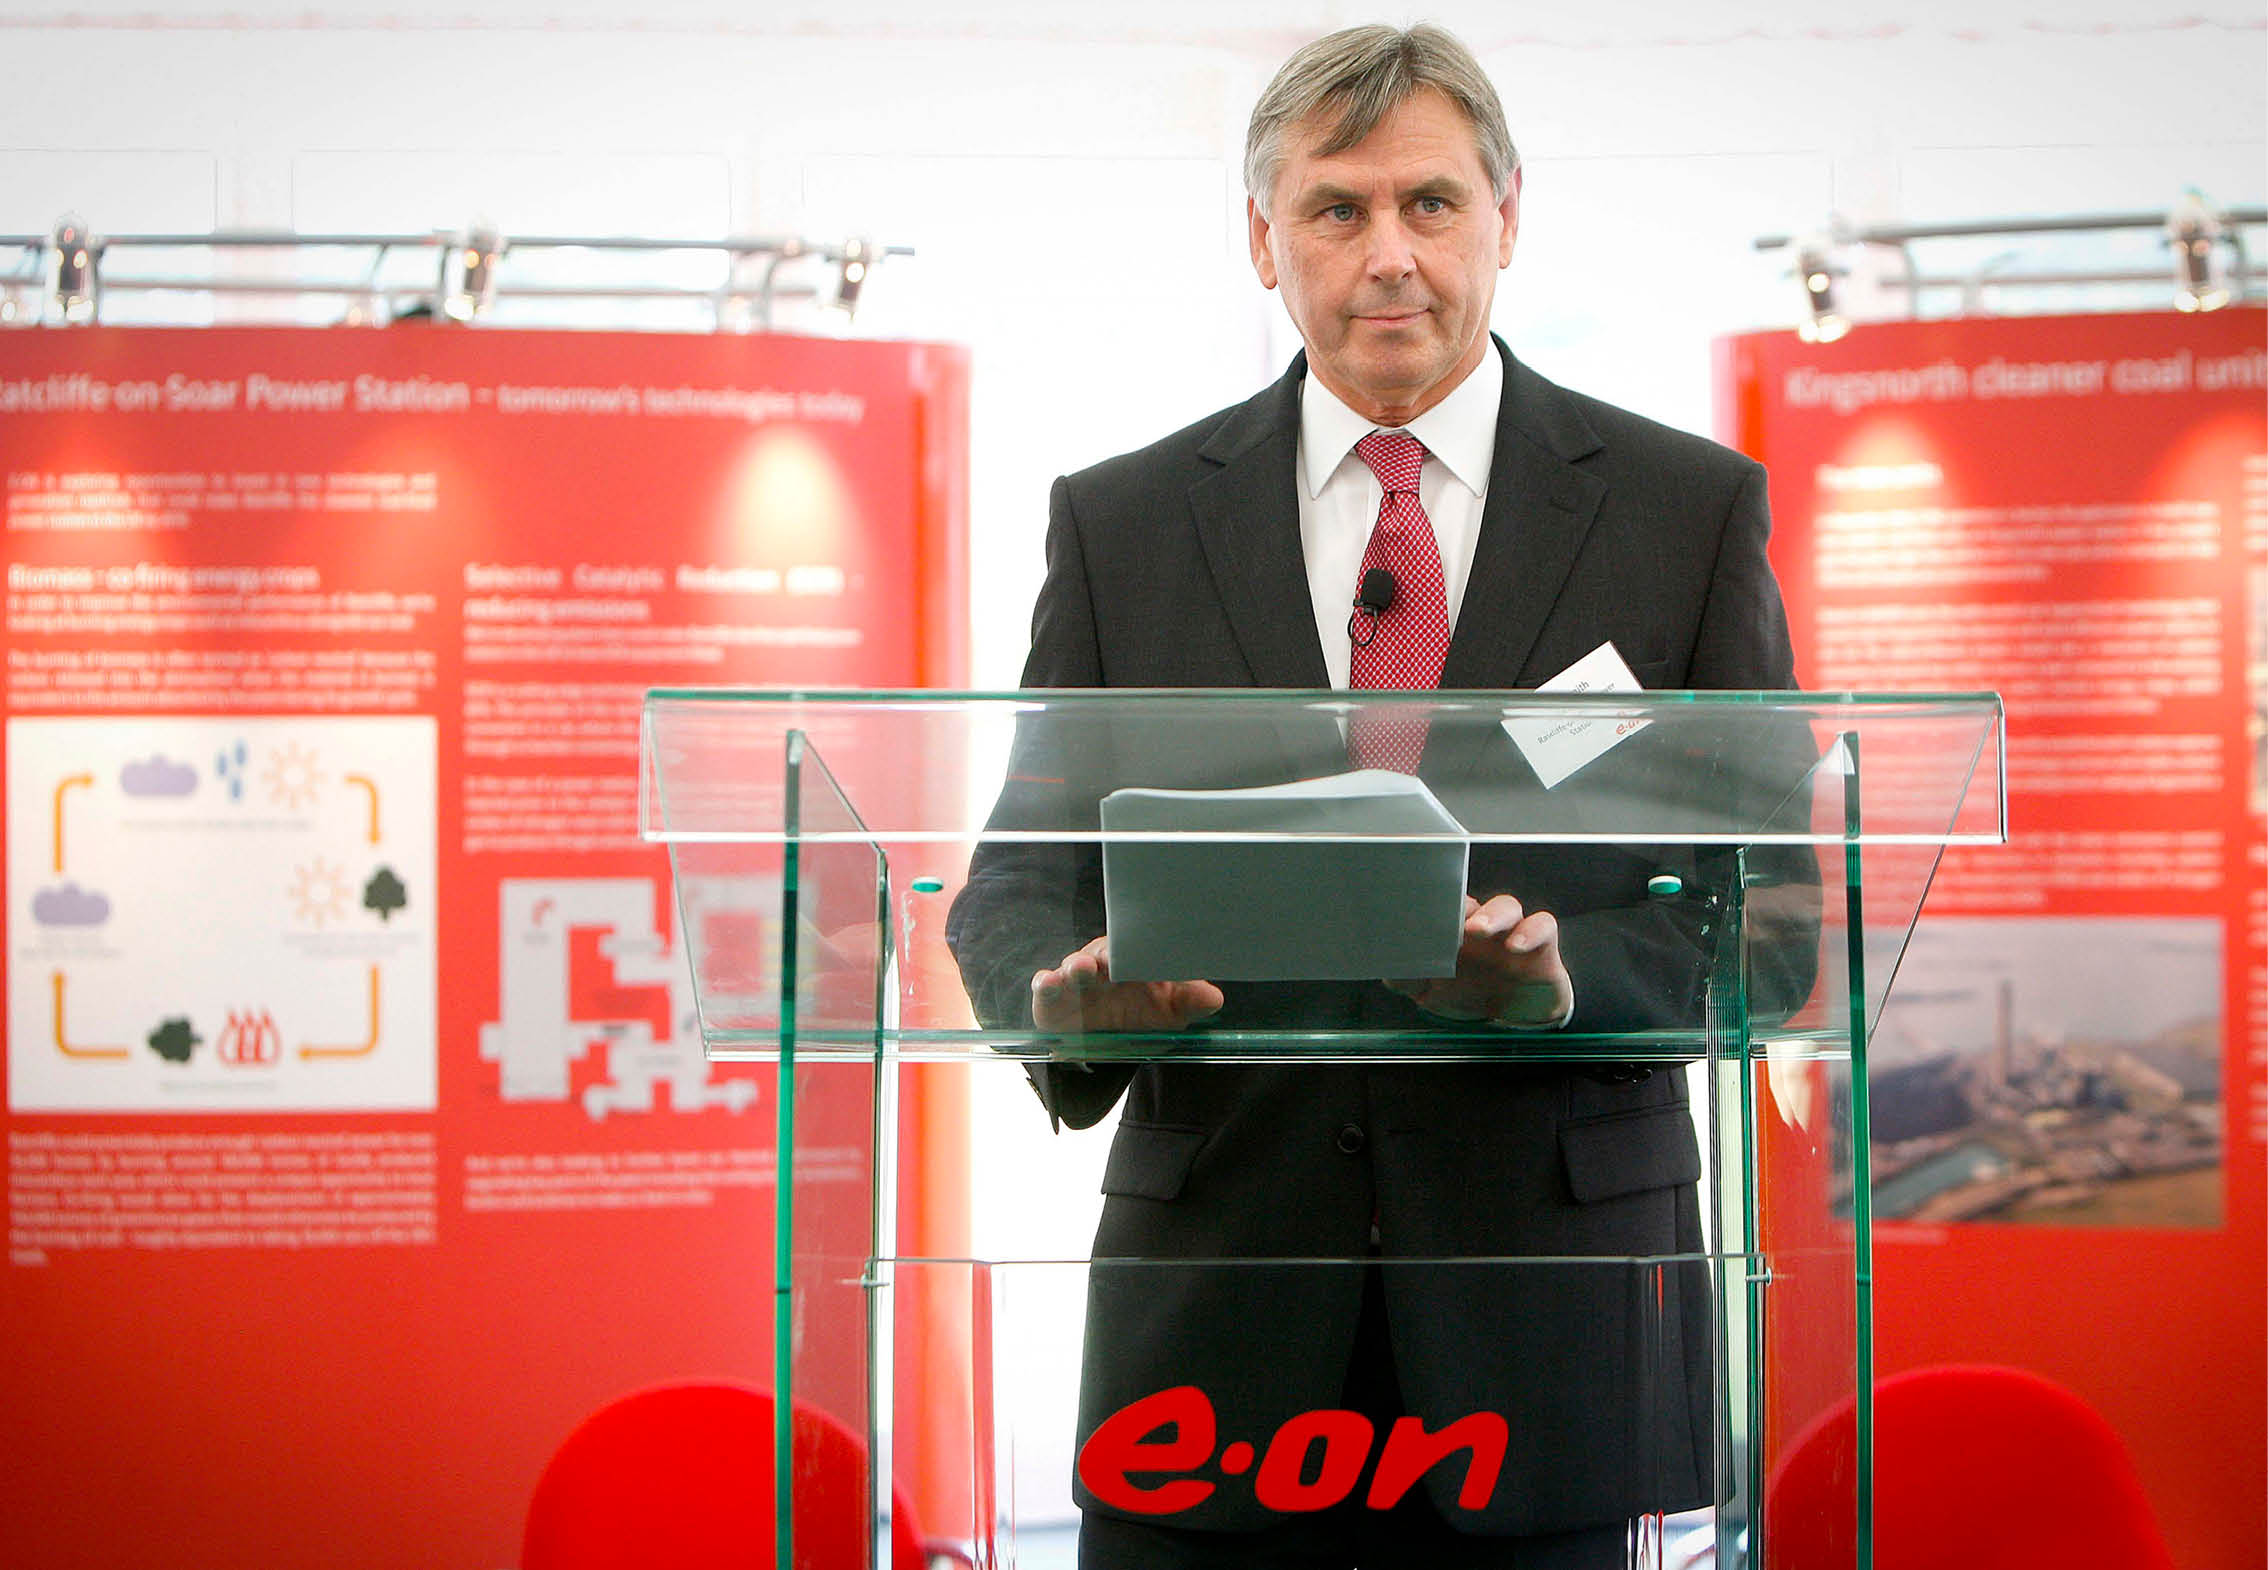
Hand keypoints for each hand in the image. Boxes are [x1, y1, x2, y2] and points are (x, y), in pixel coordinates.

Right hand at [1031, 935, 1224, 1034]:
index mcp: (1132, 960)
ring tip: (1079, 969)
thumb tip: (1213, 998)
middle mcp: (1102, 965)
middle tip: (1107, 958)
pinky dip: (1044, 984)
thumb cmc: (1140, 1011)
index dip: (1138, 948)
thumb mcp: (1169, 1010)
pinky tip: (1046, 983)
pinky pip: (1045, 988)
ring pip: (1072, 967)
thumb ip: (1189, 1003)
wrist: (1104, 1037)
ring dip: (1074, 967)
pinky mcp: (1051, 999)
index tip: (1144, 951)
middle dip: (1104, 955)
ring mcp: (1074, 980)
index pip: (1135, 947)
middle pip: (1101, 953)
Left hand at [1389, 894, 1573, 1027]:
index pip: (1440, 909)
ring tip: (1478, 928)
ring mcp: (1511, 933)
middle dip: (1458, 906)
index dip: (1430, 908)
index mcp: (1452, 933)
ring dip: (1492, 913)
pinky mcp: (1541, 946)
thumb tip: (1385, 968)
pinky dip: (1531, 931)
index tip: (1414, 914)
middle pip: (1472, 903)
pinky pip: (1543, 925)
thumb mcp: (1432, 992)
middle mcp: (1481, 927)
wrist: (1519, 1018)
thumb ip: (1408, 979)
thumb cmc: (1473, 993)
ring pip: (1507, 905)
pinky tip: (1516, 946)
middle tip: (1445, 919)